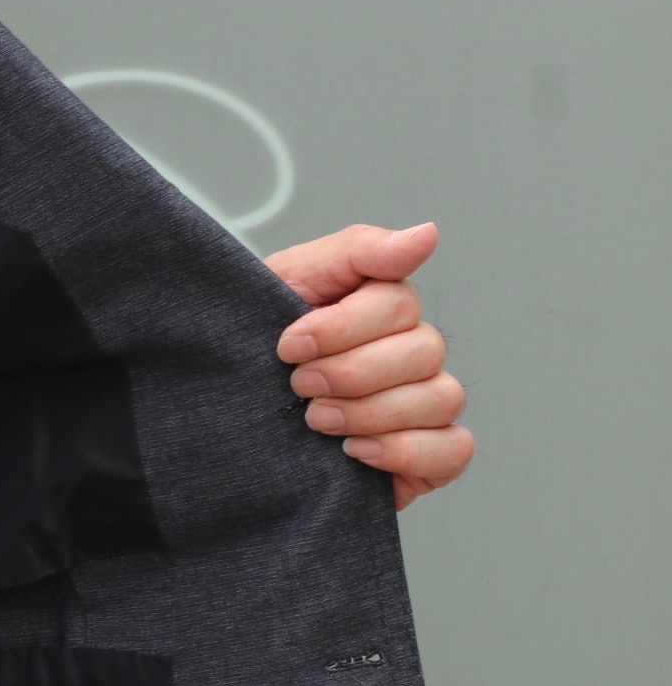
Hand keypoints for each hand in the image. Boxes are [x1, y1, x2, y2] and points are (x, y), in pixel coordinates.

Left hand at [267, 222, 472, 509]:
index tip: (288, 345)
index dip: (340, 328)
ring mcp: (425, 401)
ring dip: (371, 413)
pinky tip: (358, 452)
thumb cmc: (259, 336)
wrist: (231, 406)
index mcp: (384, 303)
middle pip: (422, 352)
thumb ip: (357, 251)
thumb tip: (427, 232)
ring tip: (318, 419)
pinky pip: (454, 449)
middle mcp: (413, 350)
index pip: (397, 304)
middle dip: (350, 372)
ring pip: (440, 398)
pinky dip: (407, 451)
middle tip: (300, 384)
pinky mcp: (428, 453)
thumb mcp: (289, 279)